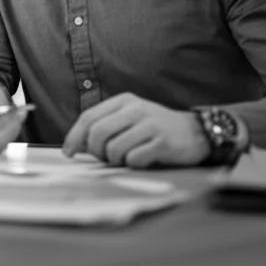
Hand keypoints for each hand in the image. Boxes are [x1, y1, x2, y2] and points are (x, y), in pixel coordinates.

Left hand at [62, 93, 208, 167]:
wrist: (196, 133)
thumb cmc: (154, 129)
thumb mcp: (129, 119)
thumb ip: (104, 128)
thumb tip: (74, 147)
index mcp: (123, 101)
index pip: (89, 117)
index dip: (75, 137)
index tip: (69, 153)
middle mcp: (136, 109)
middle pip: (97, 133)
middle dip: (95, 151)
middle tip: (104, 158)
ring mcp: (150, 124)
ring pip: (114, 149)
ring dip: (115, 160)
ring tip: (126, 158)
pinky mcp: (163, 142)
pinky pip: (134, 159)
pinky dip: (133, 165)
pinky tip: (143, 160)